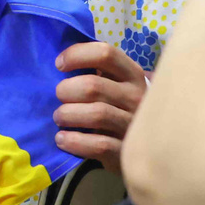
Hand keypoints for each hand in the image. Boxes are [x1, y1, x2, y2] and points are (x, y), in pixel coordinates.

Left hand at [54, 41, 146, 168]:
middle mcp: (136, 96)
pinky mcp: (126, 150)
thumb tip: (58, 61)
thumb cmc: (118, 106)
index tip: (59, 65)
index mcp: (132, 74)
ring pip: (96, 114)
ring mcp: (133, 124)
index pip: (105, 54)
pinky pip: (99, 145)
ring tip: (59, 118)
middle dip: (66, 90)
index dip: (77, 55)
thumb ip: (94, 71)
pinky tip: (62, 138)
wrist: (146, 144)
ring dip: (68, 115)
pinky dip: (74, 141)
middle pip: (93, 86)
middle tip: (59, 98)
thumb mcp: (114, 83)